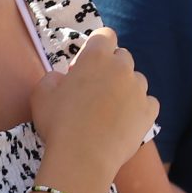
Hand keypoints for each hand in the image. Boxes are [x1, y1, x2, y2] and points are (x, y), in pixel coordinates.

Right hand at [29, 28, 157, 192]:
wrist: (83, 156)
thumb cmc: (58, 122)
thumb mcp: (41, 94)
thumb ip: (53, 77)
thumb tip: (62, 78)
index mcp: (96, 56)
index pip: (105, 35)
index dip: (98, 46)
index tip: (87, 62)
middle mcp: (122, 68)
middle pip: (122, 57)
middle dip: (111, 68)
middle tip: (95, 89)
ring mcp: (139, 90)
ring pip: (136, 80)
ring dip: (126, 88)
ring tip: (109, 109)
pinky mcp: (149, 112)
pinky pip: (148, 102)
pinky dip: (139, 108)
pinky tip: (125, 121)